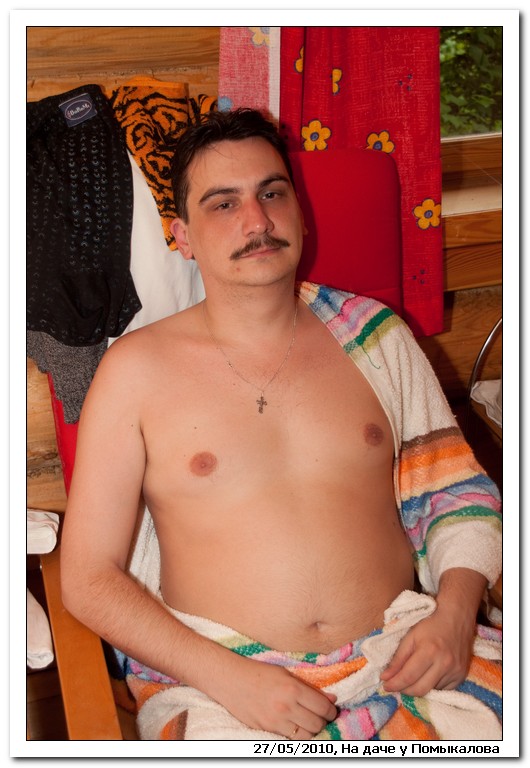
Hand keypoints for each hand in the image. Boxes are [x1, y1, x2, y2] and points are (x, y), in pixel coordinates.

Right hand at [216, 656, 336, 738]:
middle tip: (321, 716)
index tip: (331, 710)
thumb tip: (332, 699)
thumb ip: (309, 687)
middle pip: (317, 724)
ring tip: (308, 722)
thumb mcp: (286, 674)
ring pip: (305, 736)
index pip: (323, 707)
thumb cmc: (258, 672)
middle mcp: (286, 706)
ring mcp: (275, 721)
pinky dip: (296, 734)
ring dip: (311, 730)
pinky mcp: (266, 729)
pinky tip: (295, 725)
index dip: (331, 711)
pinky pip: (289, 738)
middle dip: (323, 721)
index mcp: (293, 688)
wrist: (230, 679)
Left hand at [380, 605, 474, 696]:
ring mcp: (455, 671)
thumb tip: (385, 678)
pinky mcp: (462, 676)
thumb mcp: (410, 636)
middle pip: (420, 689)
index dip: (395, 684)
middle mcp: (444, 664)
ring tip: (412, 678)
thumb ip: (398, 658)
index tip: (386, 686)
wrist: (456, 617)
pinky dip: (432, 686)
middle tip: (396, 685)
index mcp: (429, 651)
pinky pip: (443, 690)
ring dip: (418, 687)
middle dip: (405, 690)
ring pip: (431, 691)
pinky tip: (427, 676)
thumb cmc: (430, 623)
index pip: (409, 676)